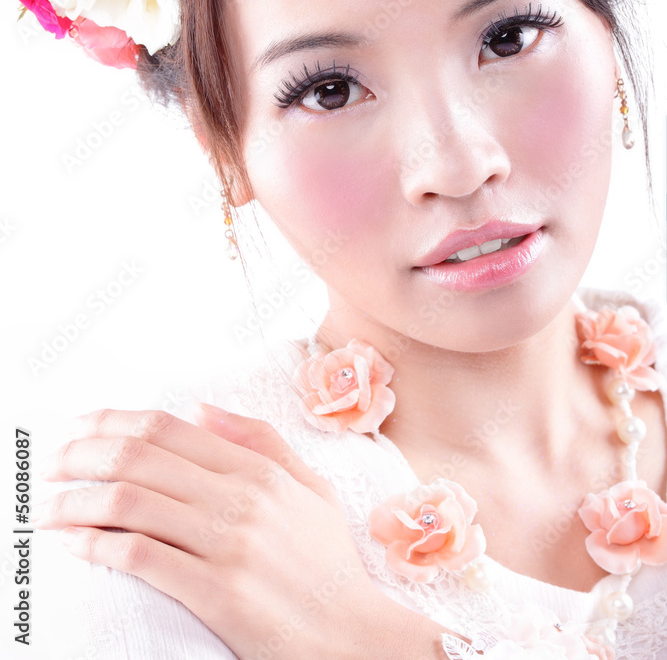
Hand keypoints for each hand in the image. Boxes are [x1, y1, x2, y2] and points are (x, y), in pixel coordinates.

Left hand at [33, 405, 463, 659]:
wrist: (353, 637)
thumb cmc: (327, 565)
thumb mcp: (310, 487)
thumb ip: (259, 440)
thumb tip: (201, 408)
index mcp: (258, 469)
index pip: (168, 427)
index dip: (113, 421)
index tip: (79, 428)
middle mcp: (241, 497)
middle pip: (140, 457)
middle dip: (81, 455)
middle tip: (52, 465)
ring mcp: (228, 544)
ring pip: (130, 502)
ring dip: (76, 501)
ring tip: (48, 509)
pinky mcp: (217, 592)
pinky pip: (139, 557)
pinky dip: (95, 546)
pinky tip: (73, 545)